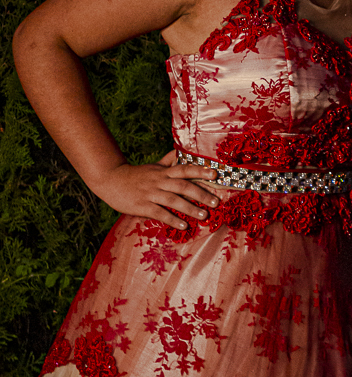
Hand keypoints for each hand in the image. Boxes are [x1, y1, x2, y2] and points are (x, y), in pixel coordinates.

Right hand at [92, 152, 219, 228]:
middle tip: (216, 201)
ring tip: (204, 216)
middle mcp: (159, 181)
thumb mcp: (153, 166)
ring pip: (173, 200)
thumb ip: (168, 160)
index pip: (184, 169)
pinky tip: (183, 225)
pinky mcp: (142, 206)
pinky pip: (159, 213)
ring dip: (190, 208)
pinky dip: (171, 219)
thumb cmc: (136, 175)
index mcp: (163, 172)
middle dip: (201, 193)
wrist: (110, 180)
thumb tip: (181, 151)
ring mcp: (150, 194)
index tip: (215, 174)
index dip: (200, 171)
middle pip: (182, 186)